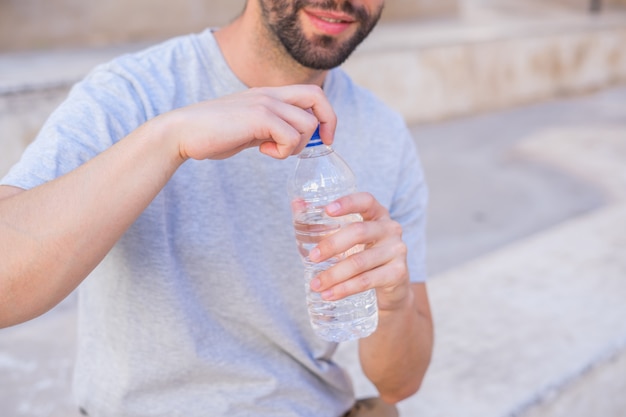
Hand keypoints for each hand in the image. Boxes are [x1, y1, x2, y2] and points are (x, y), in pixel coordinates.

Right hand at [153, 85, 335, 160]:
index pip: (312, 93)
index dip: (326, 115)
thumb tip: (289, 141)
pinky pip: (290, 136)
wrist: (183, 133)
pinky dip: (283, 151)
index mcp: (269, 95)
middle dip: (327, 123)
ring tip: (273, 150)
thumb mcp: (249, 128)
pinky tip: (263, 151)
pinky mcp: (258, 118)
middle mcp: (270, 94)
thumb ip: (269, 128)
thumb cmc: (213, 134)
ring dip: (296, 145)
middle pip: (317, 97)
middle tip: (320, 145)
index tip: (323, 138)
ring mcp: (264, 104)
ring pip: (306, 124)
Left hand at [308, 192, 411, 311]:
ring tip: (316, 284)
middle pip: (358, 232)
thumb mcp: (348, 236)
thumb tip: (296, 204)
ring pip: (360, 261)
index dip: (347, 203)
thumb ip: (323, 221)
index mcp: (377, 213)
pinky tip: (330, 294)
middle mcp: (390, 228)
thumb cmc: (364, 253)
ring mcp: (397, 250)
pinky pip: (367, 281)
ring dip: (334, 274)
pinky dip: (345, 289)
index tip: (327, 210)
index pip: (366, 200)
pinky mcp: (398, 273)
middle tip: (312, 258)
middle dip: (331, 245)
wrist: (392, 285)